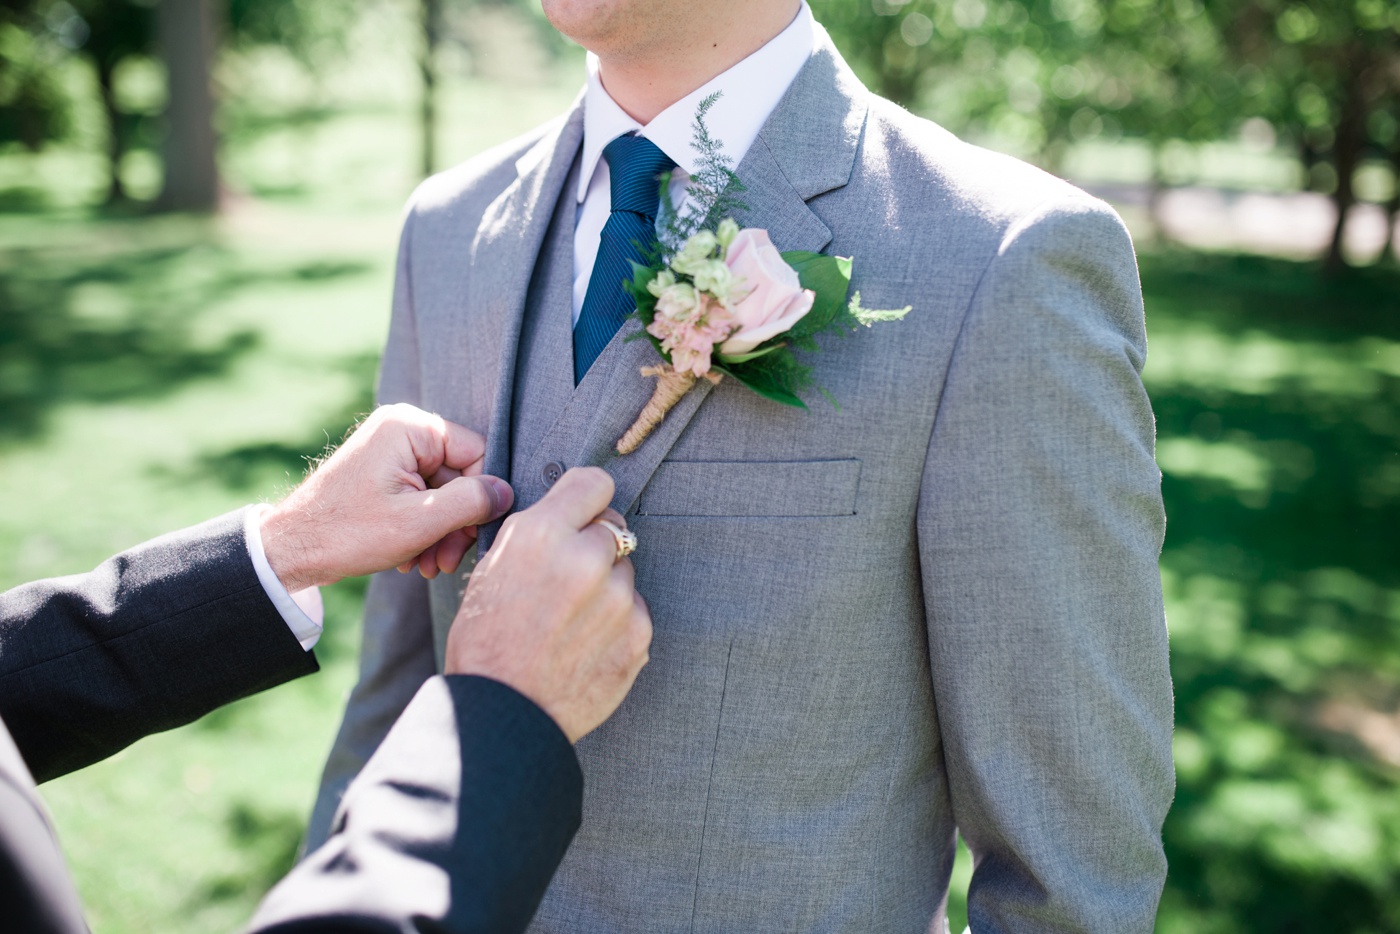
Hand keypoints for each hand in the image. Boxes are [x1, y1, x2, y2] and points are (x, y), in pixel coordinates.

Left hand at [260, 403, 513, 592]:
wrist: (291, 551)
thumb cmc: (348, 533)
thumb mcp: (419, 522)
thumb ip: (471, 502)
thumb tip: (507, 492)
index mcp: (410, 427)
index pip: (476, 453)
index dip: (480, 497)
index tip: (472, 536)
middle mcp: (401, 429)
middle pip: (459, 475)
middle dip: (456, 523)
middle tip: (448, 562)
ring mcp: (390, 451)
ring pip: (441, 491)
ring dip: (441, 532)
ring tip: (429, 566)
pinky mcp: (383, 472)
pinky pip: (421, 496)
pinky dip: (423, 528)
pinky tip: (414, 557)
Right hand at [445, 467, 651, 742]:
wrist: (502, 713)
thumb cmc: (486, 642)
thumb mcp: (493, 569)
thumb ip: (538, 534)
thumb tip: (571, 514)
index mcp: (541, 534)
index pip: (594, 482)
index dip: (586, 500)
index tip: (582, 514)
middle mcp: (586, 558)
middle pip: (613, 528)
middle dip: (595, 547)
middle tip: (569, 581)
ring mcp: (619, 598)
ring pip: (625, 571)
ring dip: (607, 588)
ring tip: (570, 623)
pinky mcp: (640, 634)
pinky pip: (635, 611)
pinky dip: (618, 624)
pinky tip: (586, 647)